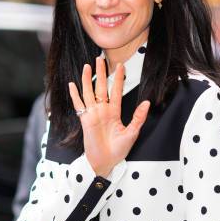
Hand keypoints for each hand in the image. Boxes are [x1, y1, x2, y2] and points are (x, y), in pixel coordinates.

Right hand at [68, 57, 149, 177]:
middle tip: (100, 58)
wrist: (105, 162)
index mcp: (114, 112)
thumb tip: (147, 103)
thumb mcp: (132, 133)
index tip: (120, 65)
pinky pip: (79, 105)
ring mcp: (93, 114)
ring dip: (87, 79)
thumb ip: (138, 117)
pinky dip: (75, 95)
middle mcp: (103, 110)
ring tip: (87, 66)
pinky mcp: (85, 120)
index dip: (118, 78)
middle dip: (101, 73)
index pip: (116, 91)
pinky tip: (72, 84)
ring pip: (89, 92)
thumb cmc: (118, 150)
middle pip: (101, 87)